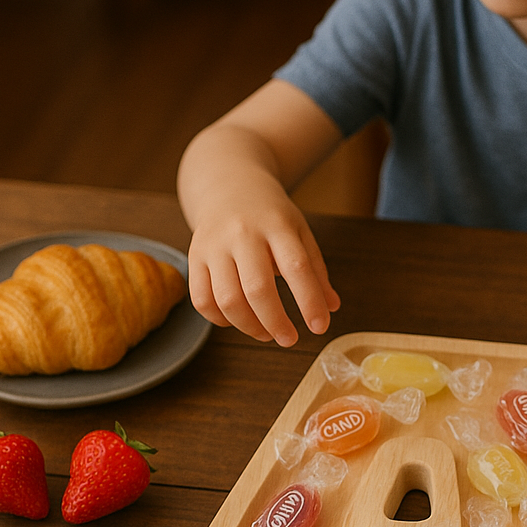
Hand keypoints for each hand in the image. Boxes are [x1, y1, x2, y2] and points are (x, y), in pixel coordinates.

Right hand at [188, 196, 340, 346]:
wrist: (228, 186)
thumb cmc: (269, 216)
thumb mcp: (300, 232)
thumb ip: (316, 270)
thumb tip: (332, 307)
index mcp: (276, 225)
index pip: (296, 267)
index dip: (309, 301)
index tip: (319, 327)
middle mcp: (242, 234)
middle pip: (257, 288)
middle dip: (276, 322)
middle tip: (290, 340)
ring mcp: (214, 246)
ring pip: (227, 299)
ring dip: (249, 326)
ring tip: (267, 333)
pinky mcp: (194, 257)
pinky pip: (202, 300)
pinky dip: (220, 320)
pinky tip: (238, 321)